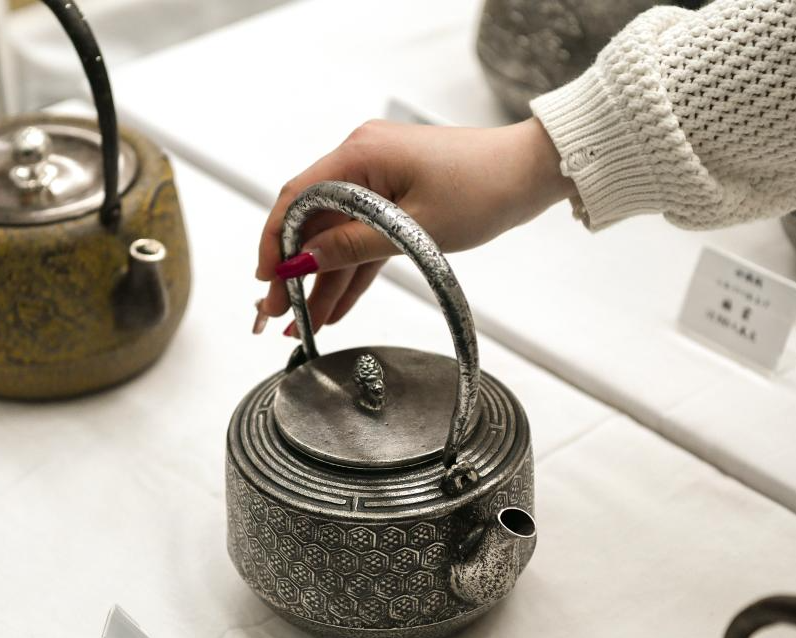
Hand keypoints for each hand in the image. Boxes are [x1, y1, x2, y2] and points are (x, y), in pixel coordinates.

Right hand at [253, 117, 573, 334]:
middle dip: (296, 271)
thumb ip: (352, 247)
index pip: (296, 199)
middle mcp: (361, 160)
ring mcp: (378, 177)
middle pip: (313, 222)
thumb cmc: (484, 188)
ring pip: (338, 235)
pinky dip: (353, 269)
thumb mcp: (413, 229)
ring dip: (324, 278)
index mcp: (359, 155)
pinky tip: (336, 305)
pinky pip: (364, 236)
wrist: (531, 172)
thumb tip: (301, 261)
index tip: (264, 280)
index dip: (273, 242)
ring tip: (306, 323)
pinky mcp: (395, 195)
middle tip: (279, 313)